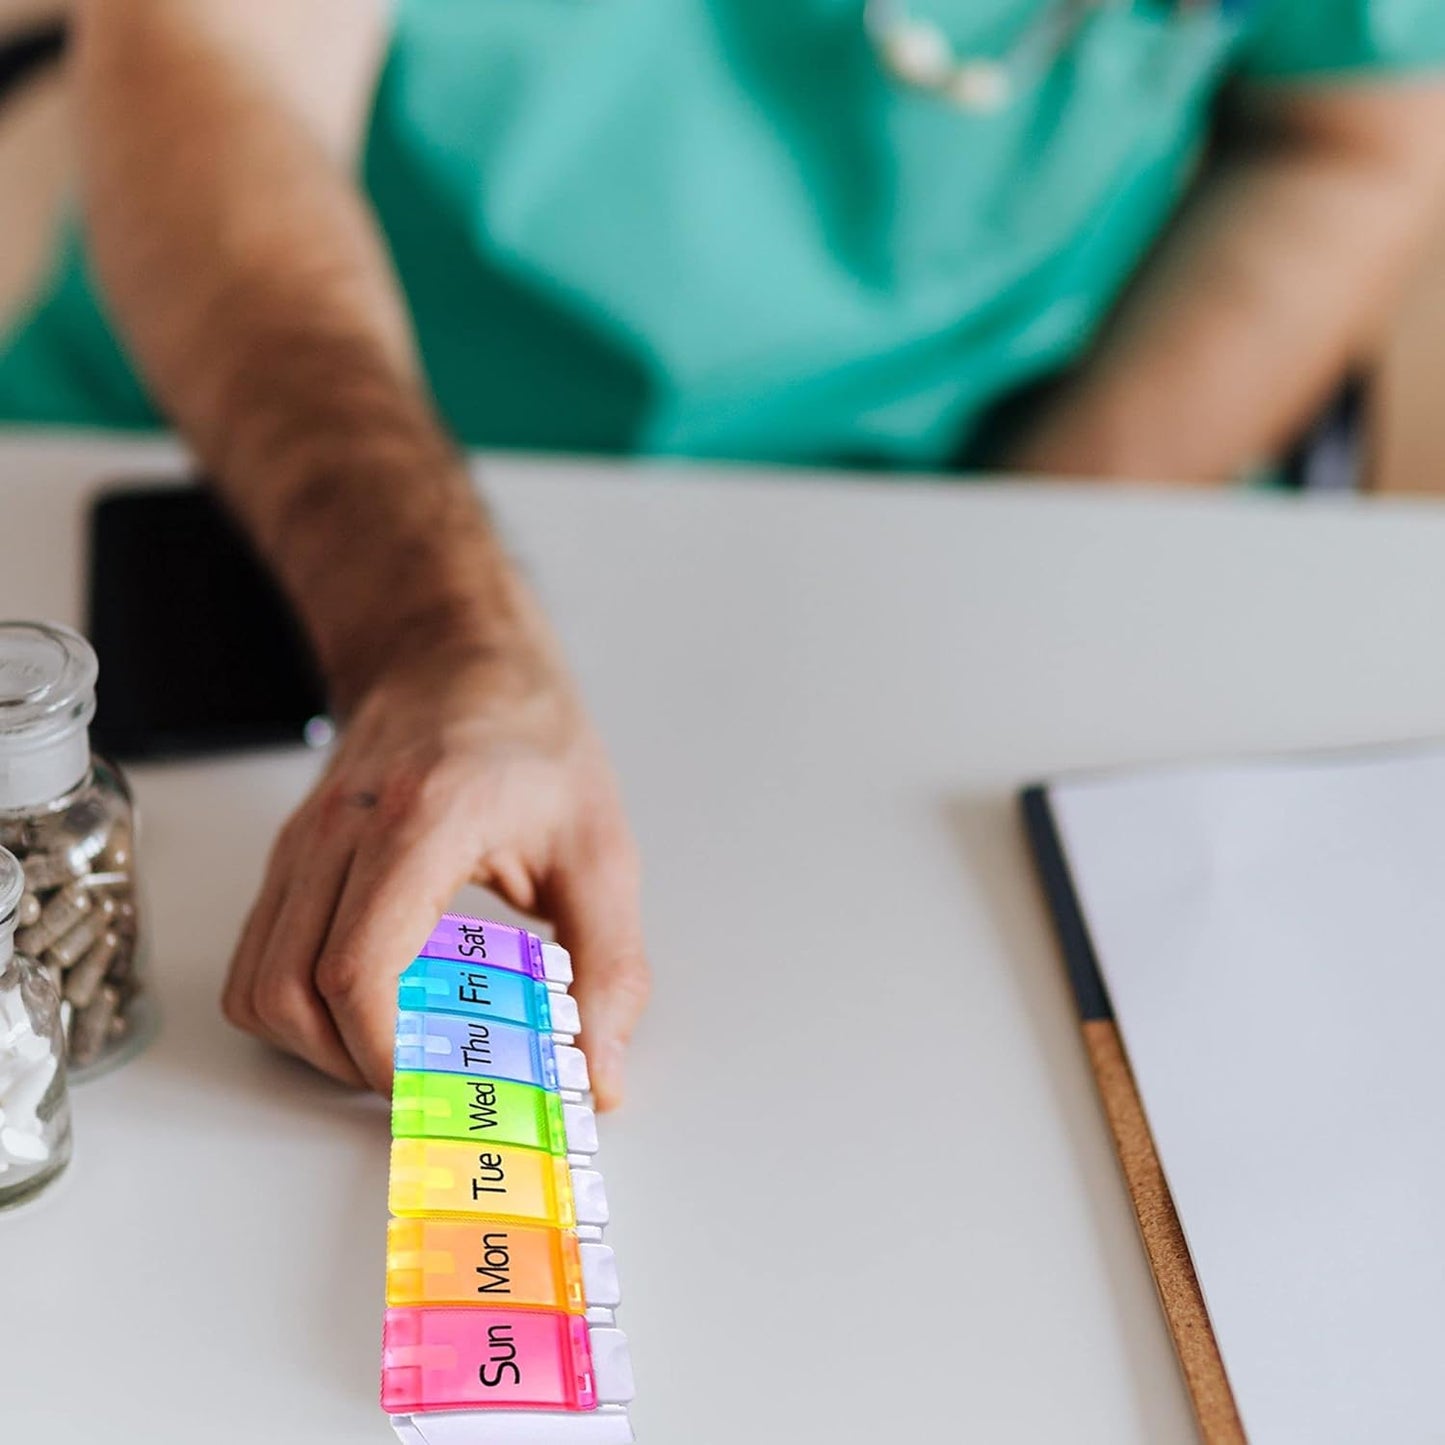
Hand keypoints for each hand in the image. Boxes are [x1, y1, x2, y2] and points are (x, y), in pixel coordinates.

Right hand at [221, 614, 648, 1109]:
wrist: (457, 658)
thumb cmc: (531, 739)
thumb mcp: (600, 849)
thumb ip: (608, 966)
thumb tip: (599, 1074)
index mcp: (420, 821)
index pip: (356, 970)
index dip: (386, 1054)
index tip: (443, 1085)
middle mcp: (339, 831)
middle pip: (287, 993)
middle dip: (352, 1063)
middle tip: (431, 1076)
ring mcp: (301, 844)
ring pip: (256, 985)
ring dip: (318, 1043)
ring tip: (402, 1042)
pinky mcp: (290, 859)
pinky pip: (259, 958)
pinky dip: (300, 1006)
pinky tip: (376, 1000)